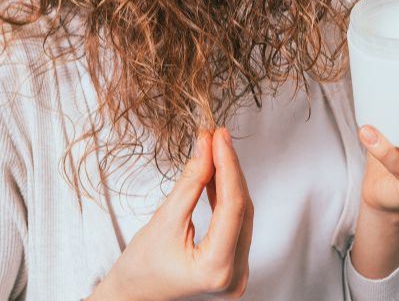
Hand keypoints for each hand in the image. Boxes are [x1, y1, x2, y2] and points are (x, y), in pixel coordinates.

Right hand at [88, 127, 253, 300]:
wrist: (132, 297)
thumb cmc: (139, 269)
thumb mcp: (164, 221)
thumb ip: (190, 182)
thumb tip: (206, 147)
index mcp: (217, 270)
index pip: (233, 206)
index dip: (228, 166)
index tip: (219, 138)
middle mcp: (235, 276)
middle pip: (242, 209)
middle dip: (229, 169)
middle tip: (217, 138)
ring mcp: (238, 273)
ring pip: (242, 214)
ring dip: (229, 180)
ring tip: (216, 150)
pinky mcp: (234, 265)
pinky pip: (236, 223)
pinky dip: (226, 197)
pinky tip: (218, 174)